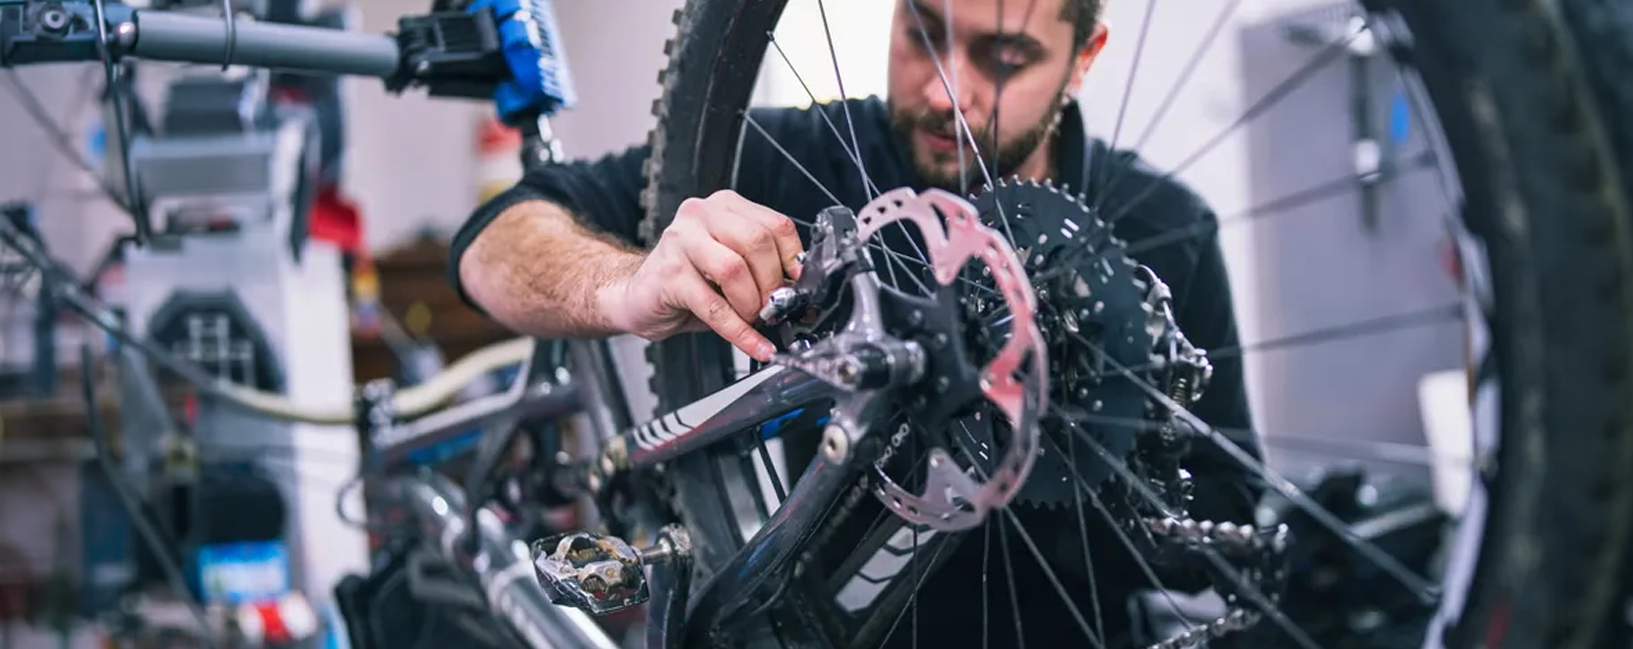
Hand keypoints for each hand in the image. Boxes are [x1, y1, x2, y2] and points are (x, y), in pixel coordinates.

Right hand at [600, 190, 803, 360]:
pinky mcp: (669, 274)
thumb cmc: (688, 280)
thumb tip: (799, 291)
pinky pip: (713, 306)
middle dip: (772, 283)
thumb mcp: (730, 265)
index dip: (793, 259)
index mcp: (724, 207)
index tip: (799, 284)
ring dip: (751, 304)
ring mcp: (681, 242)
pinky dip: (739, 331)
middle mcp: (701, 216)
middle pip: (756, 242)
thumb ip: (762, 267)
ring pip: (734, 269)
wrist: (639, 296)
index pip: (775, 224)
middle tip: (772, 307)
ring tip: (752, 318)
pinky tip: (752, 344)